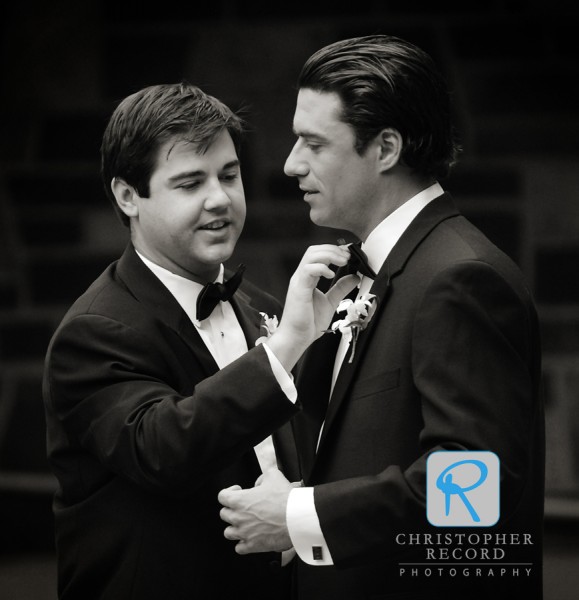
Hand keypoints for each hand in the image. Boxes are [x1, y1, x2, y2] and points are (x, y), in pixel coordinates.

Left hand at [218, 469, 298, 553]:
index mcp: (239, 500)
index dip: (229, 491)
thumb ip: (263, 476)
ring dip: (235, 527)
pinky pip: (239, 548)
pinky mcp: (253, 546)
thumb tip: (260, 481)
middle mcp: (238, 517)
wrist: (296, 519)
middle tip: (242, 507)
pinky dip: (243, 544)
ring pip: (228, 533)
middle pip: (224, 514)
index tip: (237, 491)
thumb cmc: (284, 499)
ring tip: (244, 523)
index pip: (222, 496)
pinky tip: (250, 537)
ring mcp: (244, 533)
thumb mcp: (273, 476)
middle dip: (232, 509)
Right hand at [267, 244, 358, 370]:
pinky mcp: (298, 289)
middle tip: (348, 256)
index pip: (318, 254)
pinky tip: (331, 274)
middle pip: (314, 250)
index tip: (349, 254)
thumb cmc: (308, 322)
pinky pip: (308, 270)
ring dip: (329, 255)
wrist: (297, 337)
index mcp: (308, 278)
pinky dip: (321, 268)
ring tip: (343, 261)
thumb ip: (341, 288)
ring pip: (311, 256)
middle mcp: (301, 276)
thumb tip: (355, 277)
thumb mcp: (330, 301)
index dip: (334, 250)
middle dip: (333, 249)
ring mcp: (298, 281)